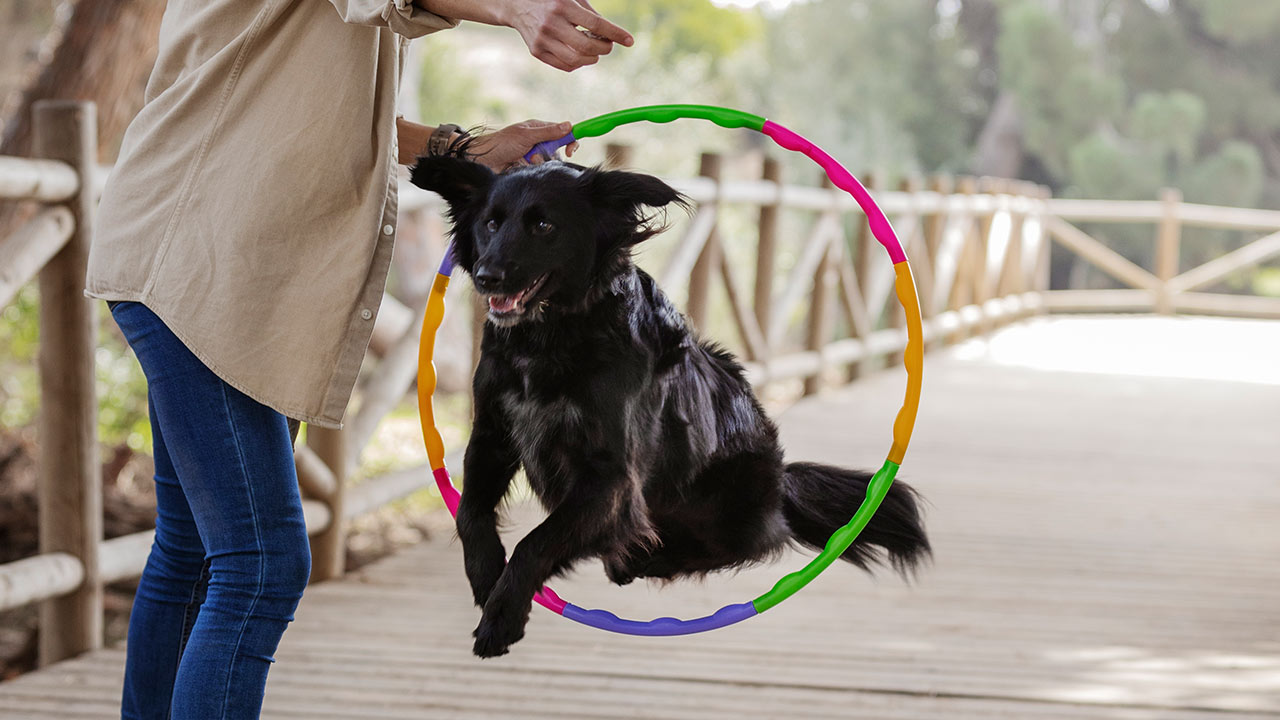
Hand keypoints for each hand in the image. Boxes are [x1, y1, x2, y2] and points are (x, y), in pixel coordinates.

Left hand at [470, 120, 578, 170]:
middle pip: (558, 150)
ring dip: (539, 162)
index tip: (569, 150)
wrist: (483, 160)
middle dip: (549, 155)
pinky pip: (540, 170)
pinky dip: (533, 169)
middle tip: (536, 155)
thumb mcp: (526, 135)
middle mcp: (538, 141)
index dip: (569, 140)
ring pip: (549, 162)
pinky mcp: (529, 168)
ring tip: (525, 161)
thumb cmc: (501, 143)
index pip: (562, 132)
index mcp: (539, 129)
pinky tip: (522, 167)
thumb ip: (548, 132)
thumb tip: (569, 126)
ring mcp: (533, 155)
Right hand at [504, 0, 633, 71]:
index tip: (629, 40)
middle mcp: (551, 23)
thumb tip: (611, 34)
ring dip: (592, 59)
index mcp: (563, 6)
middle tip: (608, 45)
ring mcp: (542, 39)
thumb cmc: (551, 0)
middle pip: (586, 47)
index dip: (615, 34)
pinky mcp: (536, 51)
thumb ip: (591, 14)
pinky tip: (581, 55)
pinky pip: (564, 66)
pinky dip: (578, 63)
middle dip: (604, 49)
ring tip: (595, 51)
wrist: (517, 5)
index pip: (595, 24)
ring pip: (576, 60)